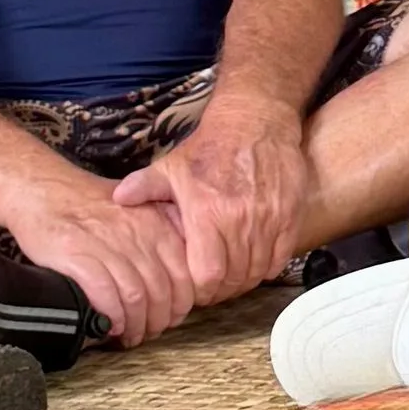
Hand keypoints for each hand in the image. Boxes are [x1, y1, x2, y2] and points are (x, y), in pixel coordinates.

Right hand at [0, 165, 196, 347]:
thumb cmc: (91, 207)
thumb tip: (179, 283)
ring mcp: (107, 243)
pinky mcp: (77, 253)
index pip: (185, 276)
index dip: (179, 307)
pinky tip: (109, 325)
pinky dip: (111, 316)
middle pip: (161, 292)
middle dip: (157, 322)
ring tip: (127, 336)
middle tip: (147, 334)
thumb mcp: (137, 211)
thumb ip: (161, 239)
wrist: (44, 190)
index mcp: (157, 224)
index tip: (170, 319)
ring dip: (134, 326)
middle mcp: (137, 233)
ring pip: (136, 297)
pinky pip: (105, 294)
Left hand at [114, 95, 310, 305]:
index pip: (208, 275)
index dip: (202, 290)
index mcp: (207, 212)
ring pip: (257, 270)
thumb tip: (119, 200)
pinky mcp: (289, 214)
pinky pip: (280, 258)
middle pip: (233, 278)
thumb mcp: (173, 165)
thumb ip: (146, 186)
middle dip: (223, 288)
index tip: (198, 286)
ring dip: (245, 278)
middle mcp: (240, 219)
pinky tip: (256, 260)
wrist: (256, 119)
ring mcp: (268, 218)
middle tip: (216, 283)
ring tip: (234, 273)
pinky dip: (268, 266)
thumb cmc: (211, 146)